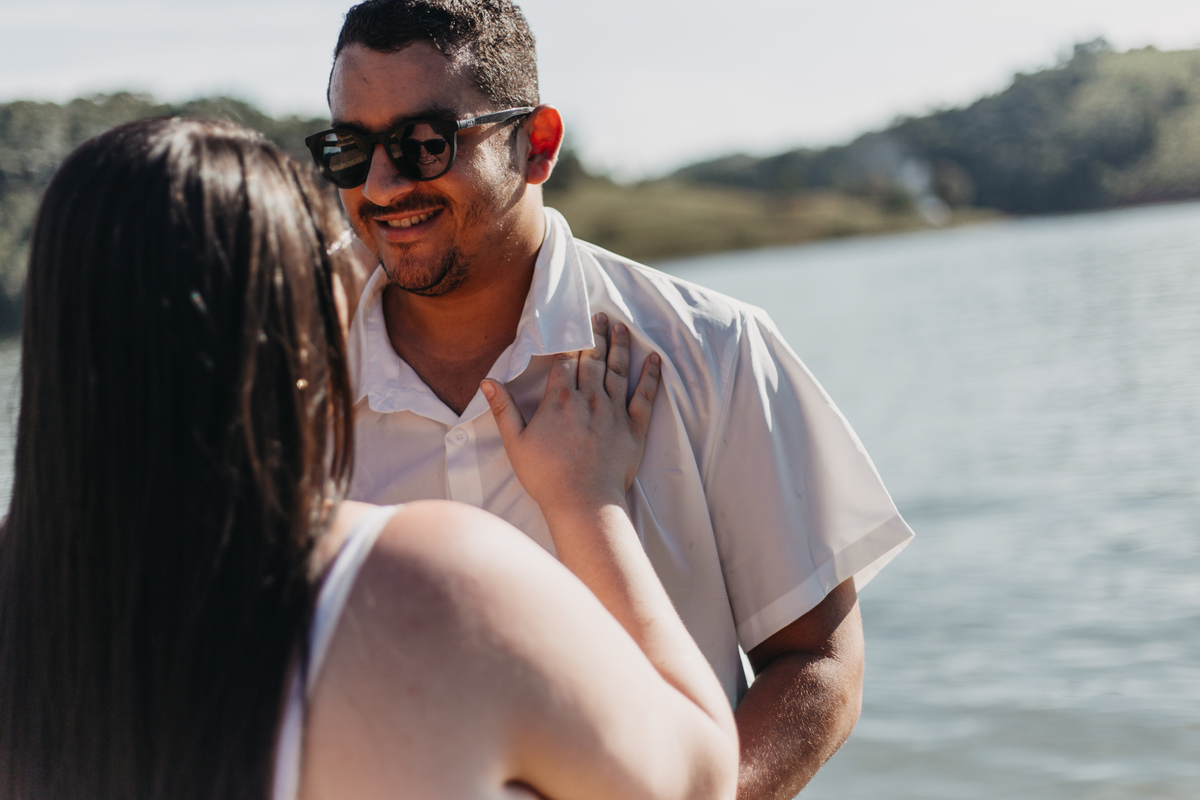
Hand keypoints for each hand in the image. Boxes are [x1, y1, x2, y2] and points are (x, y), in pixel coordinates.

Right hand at [481, 313, 660, 517]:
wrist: (584, 503)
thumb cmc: (547, 477)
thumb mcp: (516, 443)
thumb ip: (503, 409)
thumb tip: (487, 382)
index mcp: (561, 399)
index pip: (566, 360)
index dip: (570, 339)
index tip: (574, 323)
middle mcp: (590, 398)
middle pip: (593, 358)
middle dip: (596, 335)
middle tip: (599, 315)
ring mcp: (614, 411)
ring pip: (619, 370)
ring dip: (620, 346)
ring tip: (621, 327)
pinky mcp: (634, 427)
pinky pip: (645, 395)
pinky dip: (650, 376)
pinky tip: (654, 360)